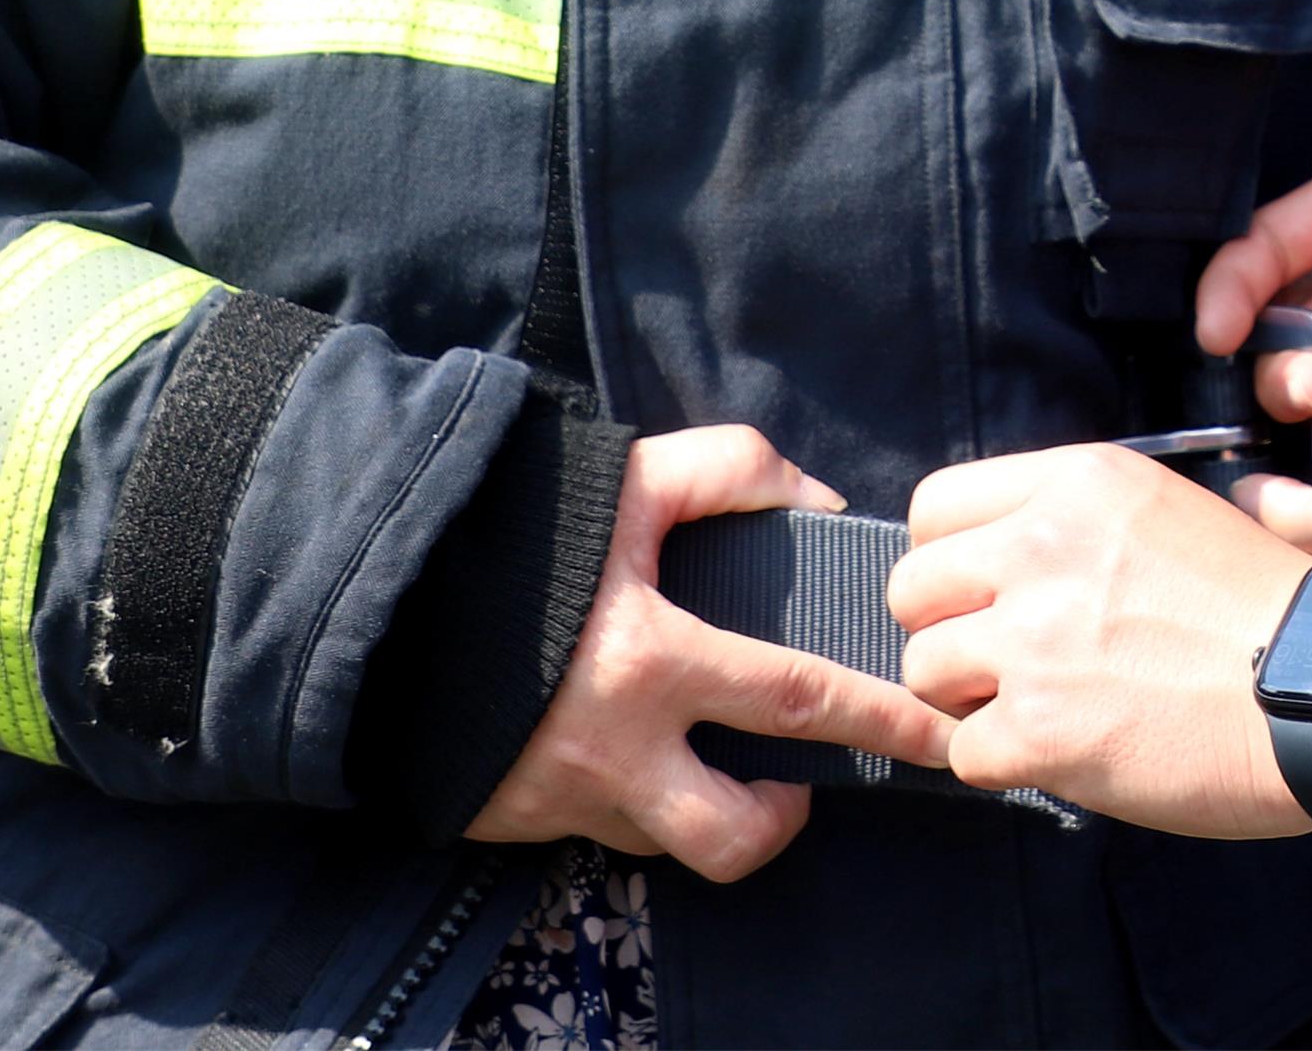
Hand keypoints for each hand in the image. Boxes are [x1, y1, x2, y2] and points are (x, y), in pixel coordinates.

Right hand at [460, 425, 946, 881]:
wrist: (369, 593)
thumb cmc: (510, 531)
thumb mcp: (625, 479)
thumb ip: (731, 471)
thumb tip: (816, 502)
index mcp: (651, 663)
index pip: (800, 701)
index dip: (883, 719)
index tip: (942, 736)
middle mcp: (613, 751)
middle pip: (735, 837)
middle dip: (783, 820)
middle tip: (791, 775)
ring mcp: (559, 796)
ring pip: (665, 839)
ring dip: (698, 804)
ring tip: (702, 749)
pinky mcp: (511, 818)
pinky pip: (596, 827)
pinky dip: (626, 795)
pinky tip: (622, 742)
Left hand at [889, 447, 1311, 836]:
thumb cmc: (1265, 610)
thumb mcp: (1166, 514)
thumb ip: (1073, 525)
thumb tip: (990, 567)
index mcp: (1078, 483)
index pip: (935, 506)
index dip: (951, 559)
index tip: (987, 593)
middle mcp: (1042, 548)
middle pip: (911, 589)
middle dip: (951, 631)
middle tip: (1011, 660)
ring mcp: (1033, 640)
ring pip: (923, 671)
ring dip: (973, 700)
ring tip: (1047, 707)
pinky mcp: (1038, 730)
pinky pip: (963, 752)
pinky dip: (1006, 763)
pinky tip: (1069, 752)